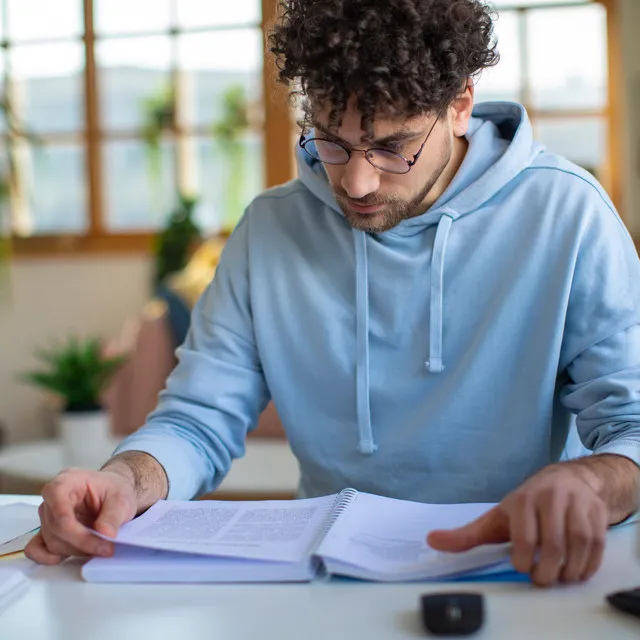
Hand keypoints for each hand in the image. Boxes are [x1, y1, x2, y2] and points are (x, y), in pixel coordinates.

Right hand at [25, 467, 137, 564]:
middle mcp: (51, 497)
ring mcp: (46, 514)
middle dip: (82, 544)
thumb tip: (105, 534)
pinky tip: (67, 556)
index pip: (61, 514)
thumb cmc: (114, 489)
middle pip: (56, 530)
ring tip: (98, 544)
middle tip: (107, 547)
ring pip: (51, 542)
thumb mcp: (122, 498)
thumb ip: (113, 516)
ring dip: (75, 550)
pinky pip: (35, 548)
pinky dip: (49, 557)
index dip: (80, 536)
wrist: (111, 491)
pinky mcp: (46, 530)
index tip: (103, 546)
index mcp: (66, 482)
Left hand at [427, 463, 609, 586]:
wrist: (567, 480)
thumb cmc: (527, 505)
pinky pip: (598, 543)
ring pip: (579, 544)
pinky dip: (589, 563)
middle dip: (547, 572)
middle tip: (542, 579)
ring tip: (560, 577)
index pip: (525, 538)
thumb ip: (467, 535)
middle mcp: (550, 497)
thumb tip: (431, 541)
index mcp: (522, 499)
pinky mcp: (596, 511)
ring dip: (570, 570)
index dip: (523, 561)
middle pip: (553, 545)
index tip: (521, 566)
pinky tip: (577, 570)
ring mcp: (576, 503)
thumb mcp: (496, 518)